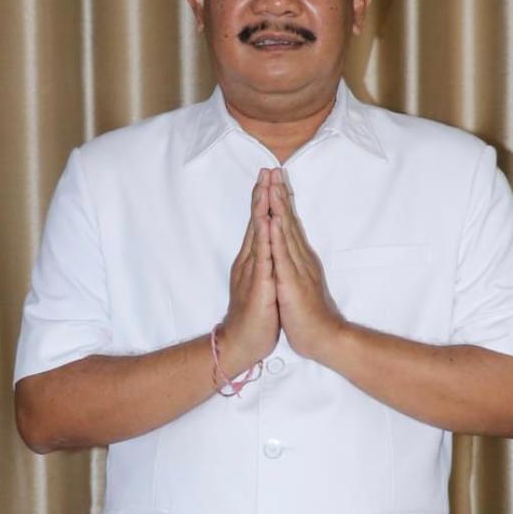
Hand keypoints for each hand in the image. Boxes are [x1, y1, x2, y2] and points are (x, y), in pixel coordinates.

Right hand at [220, 169, 279, 373]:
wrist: (243, 344)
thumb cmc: (256, 315)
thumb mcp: (262, 282)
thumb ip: (262, 261)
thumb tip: (266, 245)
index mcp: (254, 258)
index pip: (259, 223)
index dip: (264, 200)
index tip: (269, 177)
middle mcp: (251, 260)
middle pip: (257, 221)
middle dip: (262, 195)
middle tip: (266, 170)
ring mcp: (254, 271)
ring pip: (258, 234)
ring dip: (262, 209)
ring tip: (265, 187)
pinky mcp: (260, 284)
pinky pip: (263, 257)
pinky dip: (265, 238)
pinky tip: (267, 222)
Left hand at [268, 168, 343, 360]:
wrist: (323, 339)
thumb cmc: (307, 314)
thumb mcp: (296, 282)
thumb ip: (293, 264)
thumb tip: (288, 248)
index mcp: (298, 258)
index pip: (287, 224)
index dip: (280, 201)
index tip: (273, 179)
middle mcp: (299, 257)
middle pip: (288, 220)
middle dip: (279, 194)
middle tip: (273, 169)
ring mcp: (297, 268)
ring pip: (286, 232)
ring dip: (278, 207)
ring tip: (272, 185)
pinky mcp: (292, 282)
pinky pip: (283, 256)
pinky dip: (277, 237)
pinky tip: (273, 220)